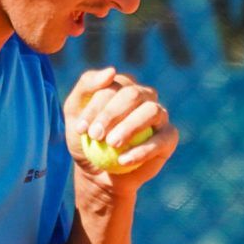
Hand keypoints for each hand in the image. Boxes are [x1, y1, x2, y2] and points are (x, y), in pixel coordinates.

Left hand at [62, 67, 176, 193]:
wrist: (99, 172)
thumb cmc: (87, 140)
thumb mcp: (74, 114)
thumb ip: (86, 87)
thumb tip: (112, 71)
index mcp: (122, 85)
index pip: (112, 86)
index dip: (96, 107)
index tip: (81, 129)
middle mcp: (144, 95)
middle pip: (132, 94)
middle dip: (111, 114)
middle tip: (95, 136)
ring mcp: (159, 115)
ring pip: (151, 111)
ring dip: (129, 127)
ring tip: (111, 144)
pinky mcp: (169, 137)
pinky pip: (161, 139)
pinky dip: (142, 150)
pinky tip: (123, 160)